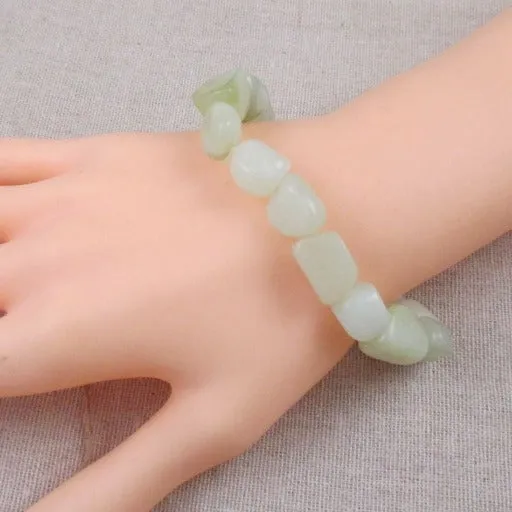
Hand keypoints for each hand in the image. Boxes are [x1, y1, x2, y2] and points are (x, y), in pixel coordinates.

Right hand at [0, 131, 348, 510]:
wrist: (332, 208)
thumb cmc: (285, 315)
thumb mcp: (213, 423)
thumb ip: (116, 487)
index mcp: (60, 336)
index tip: (18, 378)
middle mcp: (41, 262)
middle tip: (23, 341)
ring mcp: (64, 198)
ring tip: (10, 294)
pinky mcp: (95, 155)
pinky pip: (1, 160)